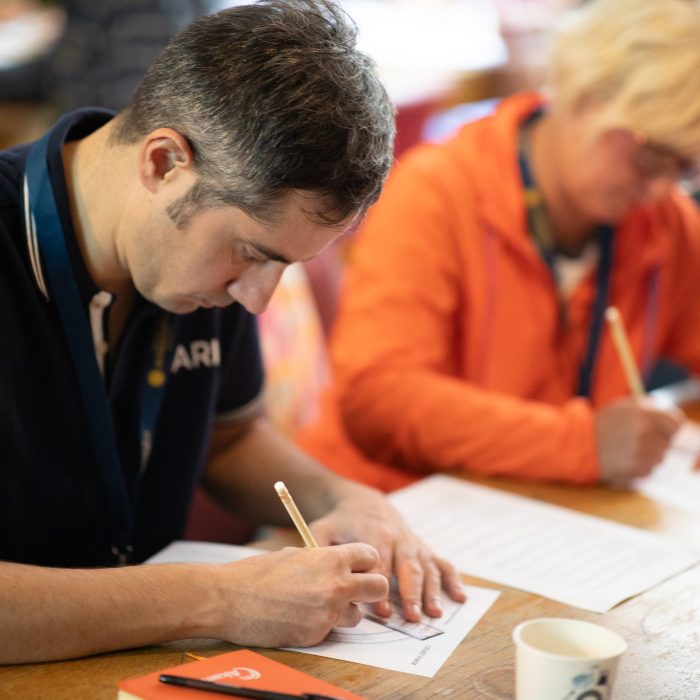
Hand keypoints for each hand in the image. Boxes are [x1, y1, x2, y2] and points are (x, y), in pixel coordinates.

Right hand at [209, 543, 386, 646]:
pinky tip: (299, 616)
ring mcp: (327, 613)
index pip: (371, 557)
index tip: (358, 567)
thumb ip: (323, 560)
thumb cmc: (259, 572)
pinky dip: (321, 626)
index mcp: (331, 559)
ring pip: (357, 615)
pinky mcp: (316, 636)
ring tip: (319, 604)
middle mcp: (336, 586)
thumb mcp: (296, 554)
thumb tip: (340, 566)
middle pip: (378, 587)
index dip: (366, 562)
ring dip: (345, 611)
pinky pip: (331, 631)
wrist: (230, 598)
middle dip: (369, 589)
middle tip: (354, 590)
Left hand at [308, 482, 465, 622]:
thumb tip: (313, 569)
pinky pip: (441, 562)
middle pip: (407, 566)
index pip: (379, 564)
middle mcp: (398, 538)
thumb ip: (317, 548)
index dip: (380, 588)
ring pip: (426, 567)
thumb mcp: (323, 529)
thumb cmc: (341, 521)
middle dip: (410, 592)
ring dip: (431, 591)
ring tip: (433, 613)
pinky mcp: (422, 548)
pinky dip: (453, 579)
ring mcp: (413, 543)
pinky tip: (459, 597)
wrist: (363, 502)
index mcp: (375, 534)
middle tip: (411, 617)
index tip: (379, 613)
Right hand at [595, 397, 682, 486]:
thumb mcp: (623, 407)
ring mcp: (642, 452)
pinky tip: (624, 459)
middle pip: (668, 441)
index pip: (676, 422)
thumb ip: (648, 409)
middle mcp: (646, 432)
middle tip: (640, 441)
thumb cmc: (602, 424)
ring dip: (649, 454)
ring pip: (660, 456)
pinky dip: (641, 466)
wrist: (579, 444)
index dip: (670, 426)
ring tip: (628, 450)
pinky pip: (650, 468)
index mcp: (644, 414)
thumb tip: (668, 416)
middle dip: (657, 441)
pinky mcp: (637, 468)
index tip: (665, 430)